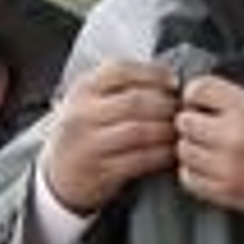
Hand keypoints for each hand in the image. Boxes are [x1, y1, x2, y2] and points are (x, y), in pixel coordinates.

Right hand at [42, 61, 179, 214]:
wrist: (60, 173)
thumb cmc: (86, 131)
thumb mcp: (91, 100)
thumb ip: (122, 86)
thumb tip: (169, 79)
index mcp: (83, 89)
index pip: (120, 70)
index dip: (153, 74)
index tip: (175, 82)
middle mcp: (83, 114)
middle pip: (135, 102)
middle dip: (166, 106)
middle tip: (184, 112)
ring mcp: (90, 144)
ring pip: (140, 132)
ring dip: (167, 132)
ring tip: (180, 132)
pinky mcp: (101, 171)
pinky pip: (140, 160)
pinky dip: (161, 156)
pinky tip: (171, 154)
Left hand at [175, 75, 243, 223]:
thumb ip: (238, 103)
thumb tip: (205, 100)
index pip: (198, 89)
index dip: (196, 94)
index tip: (202, 101)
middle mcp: (234, 137)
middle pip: (184, 122)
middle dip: (192, 122)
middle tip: (205, 127)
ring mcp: (228, 167)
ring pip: (183, 151)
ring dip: (192, 148)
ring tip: (209, 149)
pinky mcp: (229, 192)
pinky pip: (190, 180)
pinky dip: (194, 173)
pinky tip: (210, 169)